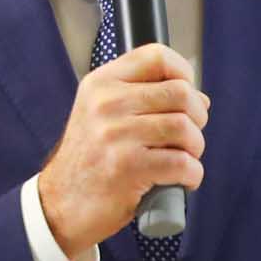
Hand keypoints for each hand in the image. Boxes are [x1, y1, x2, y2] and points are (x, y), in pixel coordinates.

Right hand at [34, 42, 207, 260]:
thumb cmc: (90, 160)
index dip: (183, 73)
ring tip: (184, 158)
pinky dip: (192, 174)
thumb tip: (200, 98)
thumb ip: (144, 99)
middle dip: (197, 117)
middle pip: (180, 93)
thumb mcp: (102, 115)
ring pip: (185, 128)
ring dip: (195, 148)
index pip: (157, 56)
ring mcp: (115, 135)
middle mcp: (106, 103)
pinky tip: (182, 180)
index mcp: (101, 83)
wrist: (60, 204)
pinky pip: (182, 163)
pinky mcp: (127, 168)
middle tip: (189, 136)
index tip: (187, 95)